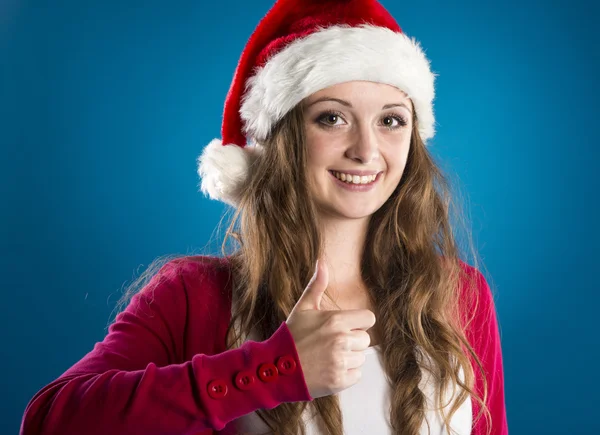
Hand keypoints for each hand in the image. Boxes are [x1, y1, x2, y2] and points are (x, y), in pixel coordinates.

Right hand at [285, 260, 375, 398]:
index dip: (357, 323)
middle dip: (352, 342)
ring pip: (361, 358)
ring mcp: (340, 362)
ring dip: (349, 359)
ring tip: (328, 357)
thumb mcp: (303, 308)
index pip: (368, 319)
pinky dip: (345, 375)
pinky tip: (328, 369)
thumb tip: (322, 261)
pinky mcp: (340, 381)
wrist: (276, 369)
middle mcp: (341, 341)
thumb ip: (316, 285)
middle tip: (331, 344)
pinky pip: (356, 375)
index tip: (344, 327)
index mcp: (335, 321)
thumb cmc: (291, 337)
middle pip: (365, 340)